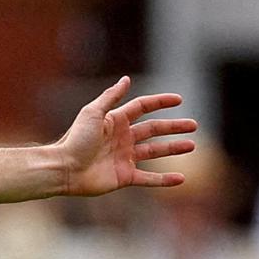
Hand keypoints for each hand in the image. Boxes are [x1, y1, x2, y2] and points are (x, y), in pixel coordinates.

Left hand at [57, 76, 196, 195]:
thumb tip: (126, 78)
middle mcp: (122, 138)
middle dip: (173, 127)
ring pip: (155, 151)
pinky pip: (149, 178)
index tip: (179, 99)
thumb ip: (111, 97)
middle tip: (193, 125)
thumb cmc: (76, 139)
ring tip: (192, 145)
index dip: (160, 102)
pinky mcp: (124, 176)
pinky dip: (165, 179)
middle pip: (153, 129)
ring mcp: (124, 158)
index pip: (142, 108)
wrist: (65, 168)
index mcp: (115, 121)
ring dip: (173, 148)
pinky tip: (181, 178)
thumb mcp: (93, 113)